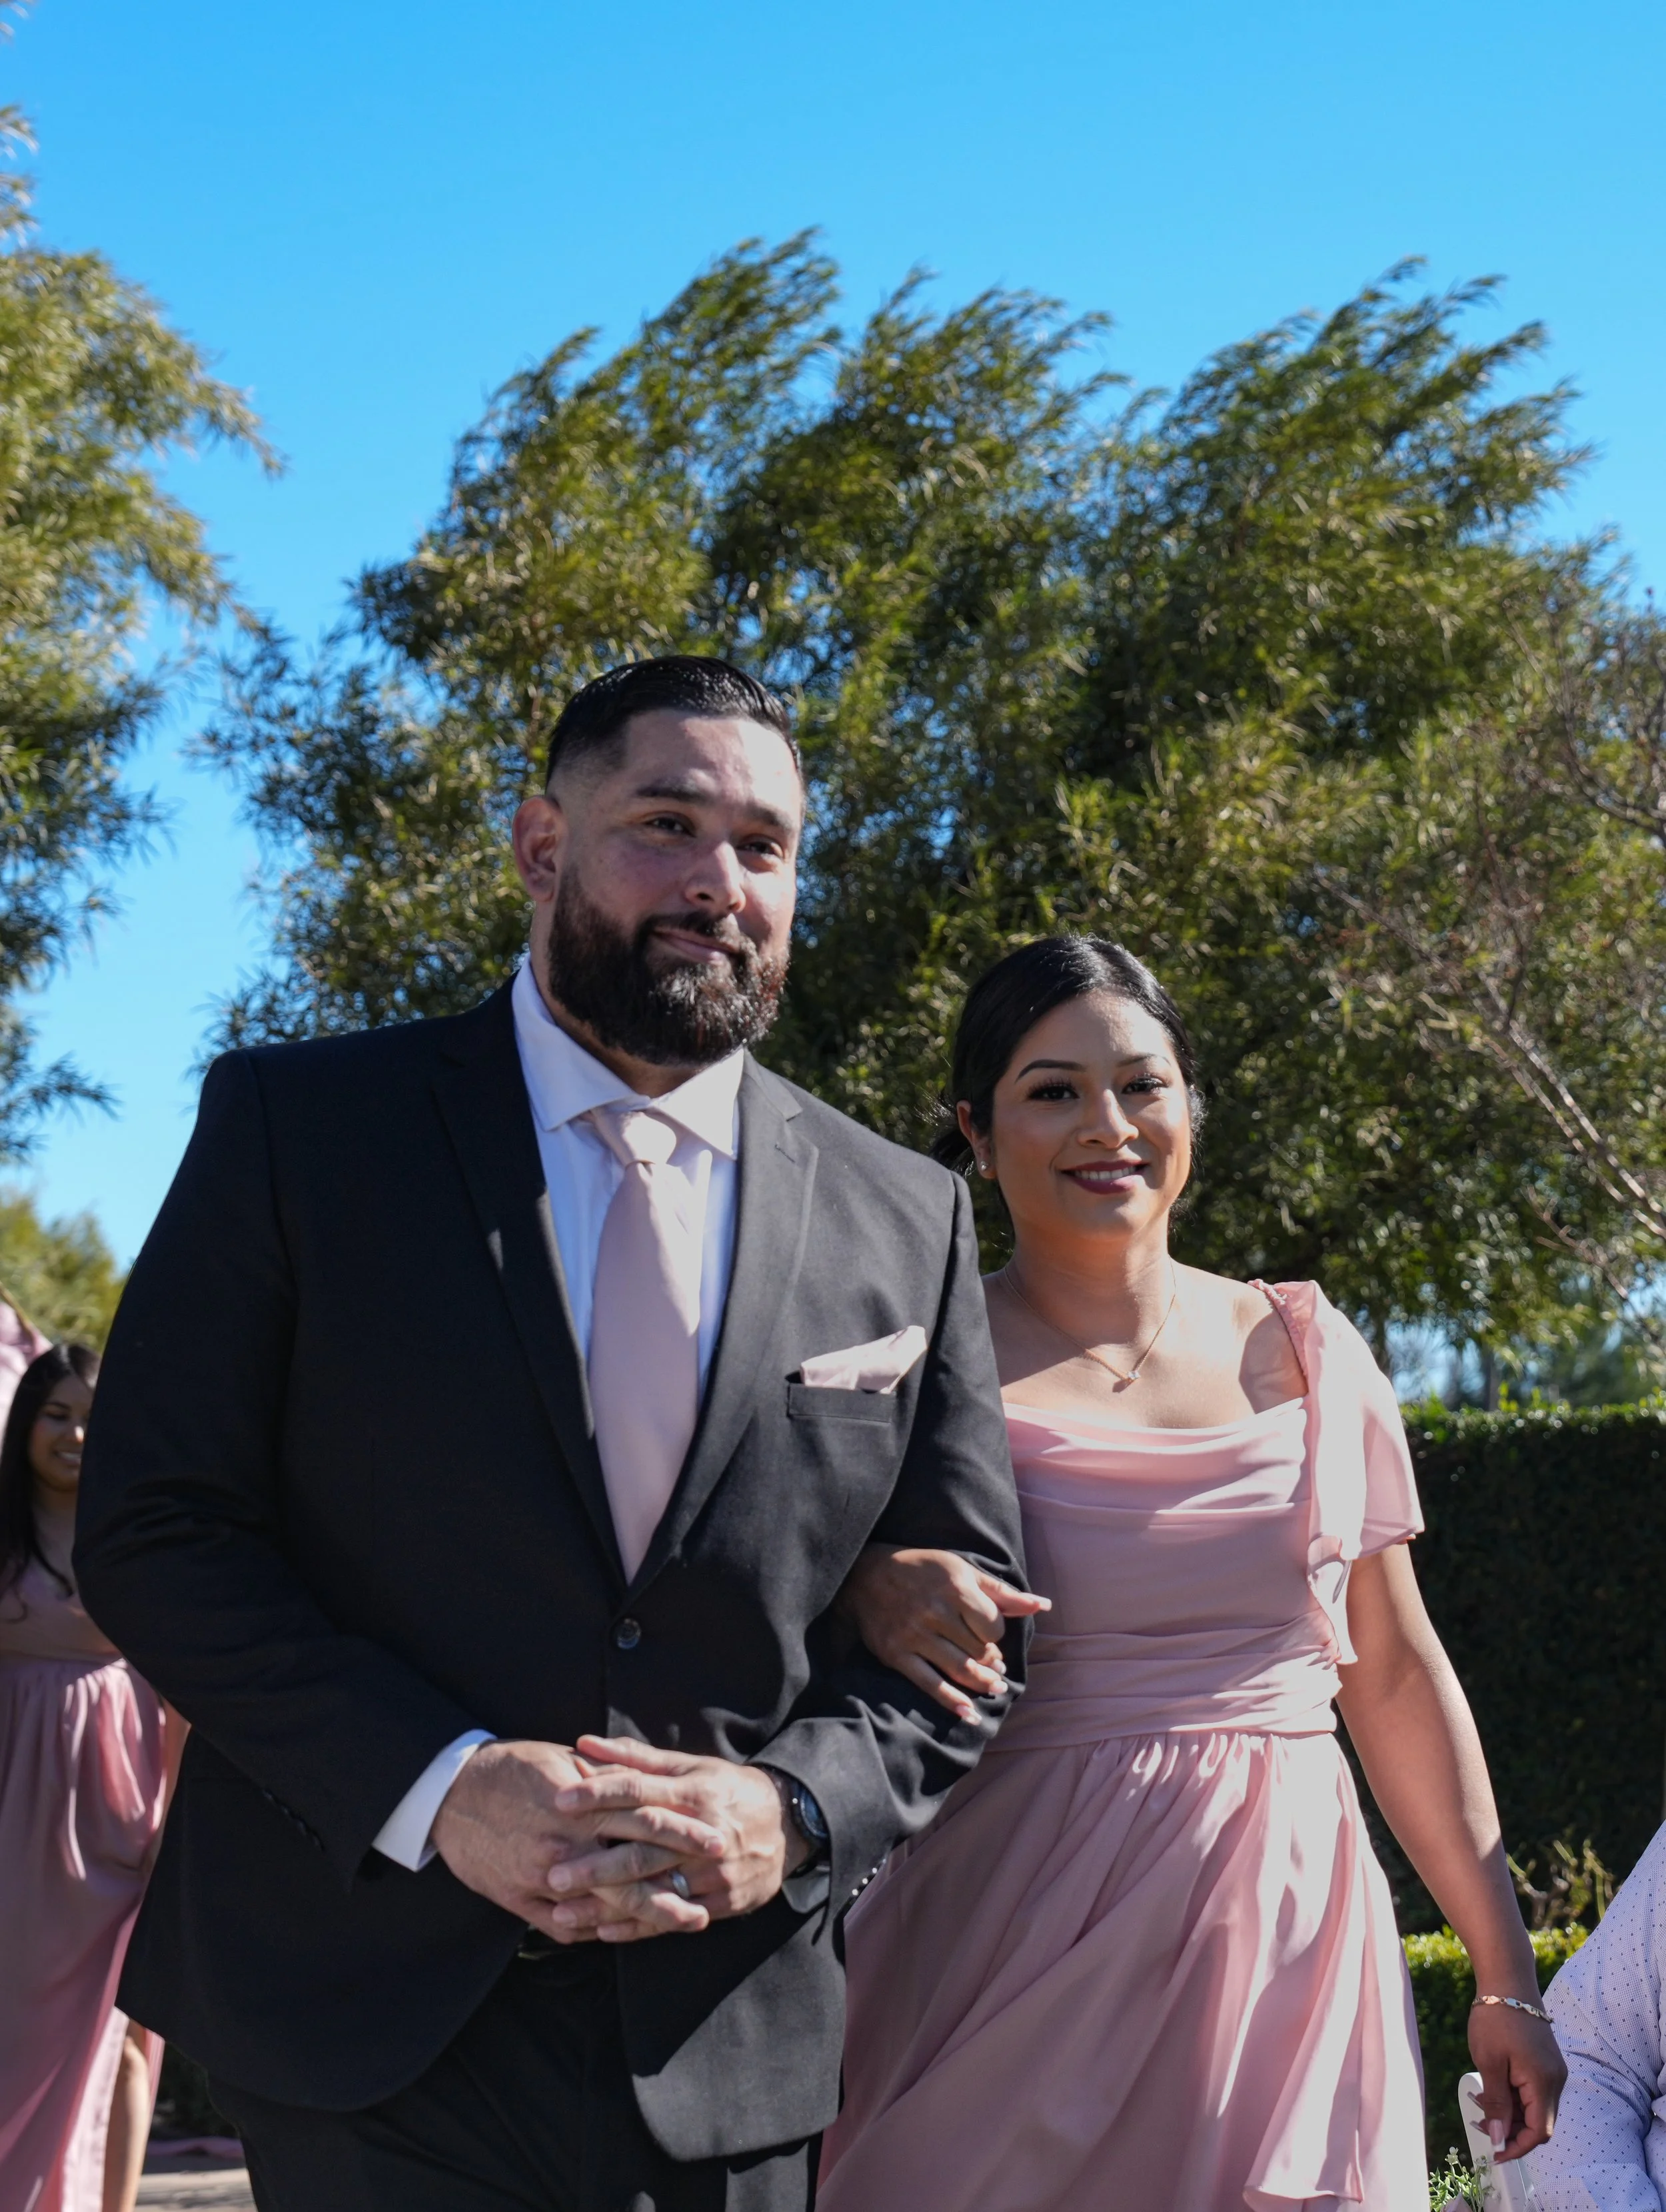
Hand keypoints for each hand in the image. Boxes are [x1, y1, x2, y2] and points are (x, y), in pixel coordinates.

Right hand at [430, 1739, 724, 1944]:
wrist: (452, 1793)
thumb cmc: (511, 1769)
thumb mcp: (562, 1760)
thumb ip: (605, 1776)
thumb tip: (647, 1780)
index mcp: (580, 1805)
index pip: (644, 1820)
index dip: (682, 1832)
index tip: (716, 1839)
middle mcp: (565, 1845)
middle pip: (631, 1872)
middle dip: (674, 1886)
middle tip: (709, 1900)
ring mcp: (542, 1878)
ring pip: (603, 1907)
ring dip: (646, 1917)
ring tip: (683, 1921)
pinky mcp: (521, 1901)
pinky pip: (567, 1926)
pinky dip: (600, 1931)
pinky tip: (628, 1933)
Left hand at [542, 1737, 798, 1941]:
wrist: (786, 1823)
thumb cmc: (725, 1790)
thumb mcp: (688, 1766)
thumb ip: (635, 1758)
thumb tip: (585, 1742)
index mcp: (694, 1793)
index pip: (639, 1790)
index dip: (599, 1794)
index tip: (560, 1800)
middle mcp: (702, 1834)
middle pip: (641, 1851)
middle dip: (594, 1865)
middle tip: (552, 1873)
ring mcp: (713, 1873)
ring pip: (652, 1892)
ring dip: (605, 1906)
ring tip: (563, 1913)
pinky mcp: (722, 1902)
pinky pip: (674, 1917)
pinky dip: (638, 1927)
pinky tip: (603, 1931)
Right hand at [838, 1544, 1047, 1720]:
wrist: (865, 1575)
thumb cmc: (922, 1570)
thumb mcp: (962, 1571)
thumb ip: (1002, 1592)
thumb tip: (1043, 1606)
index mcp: (955, 1587)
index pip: (993, 1626)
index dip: (998, 1635)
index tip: (991, 1635)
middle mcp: (935, 1611)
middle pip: (978, 1650)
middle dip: (992, 1662)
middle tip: (996, 1667)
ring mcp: (914, 1635)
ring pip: (960, 1669)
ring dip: (982, 1683)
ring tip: (993, 1686)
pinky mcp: (896, 1654)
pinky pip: (929, 1684)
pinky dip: (951, 1701)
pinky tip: (969, 1712)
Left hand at [1468, 2000, 1564, 2159]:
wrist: (1508, 1980)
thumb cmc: (1496, 2017)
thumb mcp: (1489, 2062)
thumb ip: (1496, 2103)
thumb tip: (1499, 2139)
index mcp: (1544, 2082)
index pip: (1538, 2132)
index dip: (1517, 2147)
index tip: (1493, 2153)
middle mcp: (1555, 2080)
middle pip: (1537, 2123)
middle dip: (1509, 2130)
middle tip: (1479, 2122)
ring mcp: (1553, 2071)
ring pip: (1534, 2107)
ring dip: (1509, 2112)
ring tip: (1478, 2101)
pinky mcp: (1545, 2063)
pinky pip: (1532, 2091)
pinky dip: (1513, 2096)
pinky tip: (1490, 2087)